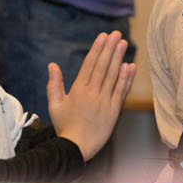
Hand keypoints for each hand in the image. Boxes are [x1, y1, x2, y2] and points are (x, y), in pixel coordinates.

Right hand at [48, 26, 130, 154]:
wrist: (77, 149)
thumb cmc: (64, 127)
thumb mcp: (54, 106)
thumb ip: (54, 84)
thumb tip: (52, 65)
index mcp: (78, 90)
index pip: (89, 65)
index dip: (97, 49)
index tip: (103, 36)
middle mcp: (93, 94)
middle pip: (103, 67)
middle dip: (110, 49)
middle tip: (117, 34)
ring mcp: (104, 102)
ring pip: (113, 76)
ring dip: (118, 59)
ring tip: (123, 44)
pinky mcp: (113, 112)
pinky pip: (120, 92)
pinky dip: (126, 79)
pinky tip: (129, 67)